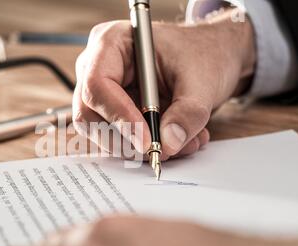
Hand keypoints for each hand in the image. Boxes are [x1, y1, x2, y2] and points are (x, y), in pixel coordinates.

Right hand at [72, 9, 255, 157]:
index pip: (97, 84)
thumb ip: (187, 112)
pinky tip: (172, 141)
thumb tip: (169, 143)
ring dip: (135, 149)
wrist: (208, 58)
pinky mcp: (109, 113)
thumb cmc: (201, 55)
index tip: (147, 141)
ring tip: (178, 144)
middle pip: (89, 114)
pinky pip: (113, 139)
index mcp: (112, 42)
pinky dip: (141, 149)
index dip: (119, 116)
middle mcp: (96, 67)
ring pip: (98, 132)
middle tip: (159, 151)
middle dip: (123, 140)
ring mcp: (100, 92)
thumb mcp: (202, 81)